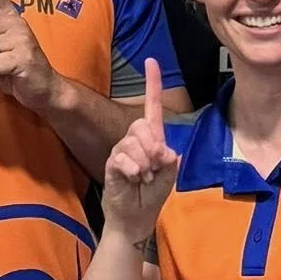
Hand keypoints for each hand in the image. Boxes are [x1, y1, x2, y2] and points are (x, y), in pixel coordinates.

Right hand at [100, 59, 178, 244]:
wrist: (135, 218)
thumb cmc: (153, 195)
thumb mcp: (169, 176)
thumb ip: (169, 159)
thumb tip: (161, 147)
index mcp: (153, 139)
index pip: (152, 107)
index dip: (152, 84)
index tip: (151, 60)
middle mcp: (135, 140)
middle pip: (143, 125)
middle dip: (152, 147)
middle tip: (154, 169)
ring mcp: (121, 150)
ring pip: (133, 142)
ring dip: (144, 163)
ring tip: (143, 178)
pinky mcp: (111, 163)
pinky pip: (122, 156)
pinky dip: (133, 169)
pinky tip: (134, 178)